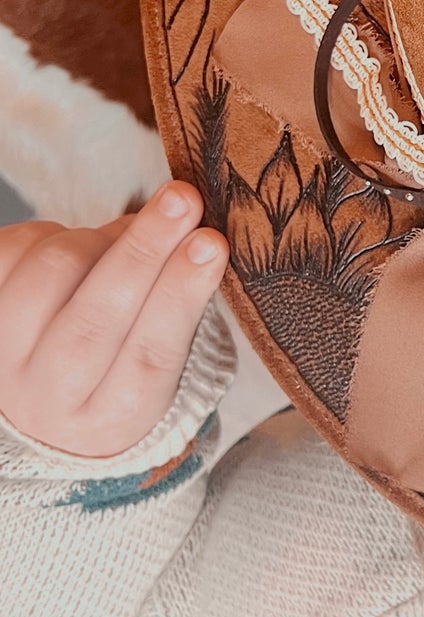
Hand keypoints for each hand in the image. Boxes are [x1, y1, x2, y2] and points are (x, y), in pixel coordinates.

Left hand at [0, 183, 227, 457]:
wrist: (37, 413)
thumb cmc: (114, 373)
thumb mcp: (158, 369)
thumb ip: (176, 311)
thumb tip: (192, 234)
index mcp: (116, 417)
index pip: (151, 355)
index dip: (180, 294)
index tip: (210, 243)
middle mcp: (51, 399)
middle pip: (95, 318)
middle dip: (145, 248)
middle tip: (182, 199)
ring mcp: (3, 361)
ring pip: (52, 274)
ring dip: (100, 238)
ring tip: (124, 238)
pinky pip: (11, 252)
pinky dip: (52, 233)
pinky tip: (73, 247)